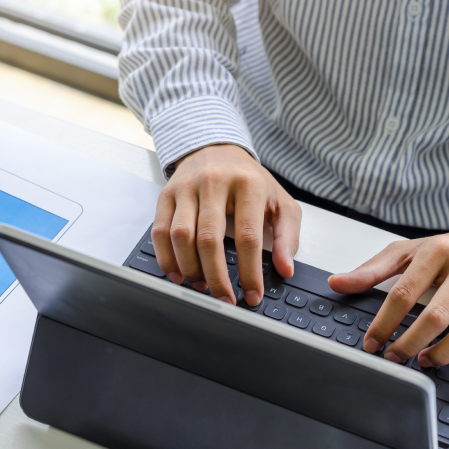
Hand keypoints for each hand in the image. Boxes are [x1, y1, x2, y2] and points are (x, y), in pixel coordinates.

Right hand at [152, 144, 301, 304]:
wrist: (216, 148)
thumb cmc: (250, 180)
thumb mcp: (280, 201)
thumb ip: (288, 235)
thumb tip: (286, 269)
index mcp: (248, 185)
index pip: (247, 235)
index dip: (249, 271)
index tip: (253, 294)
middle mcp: (214, 183)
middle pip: (209, 239)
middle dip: (216, 277)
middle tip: (225, 300)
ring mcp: (186, 188)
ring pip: (180, 236)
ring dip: (190, 269)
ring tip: (202, 288)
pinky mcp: (166, 195)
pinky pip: (160, 231)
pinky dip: (166, 258)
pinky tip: (178, 275)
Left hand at [328, 215, 448, 378]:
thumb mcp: (412, 250)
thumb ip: (373, 269)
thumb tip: (337, 283)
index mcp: (438, 251)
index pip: (404, 293)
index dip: (384, 323)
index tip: (372, 342)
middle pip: (435, 316)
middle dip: (410, 343)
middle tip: (395, 357)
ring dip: (444, 354)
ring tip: (425, 361)